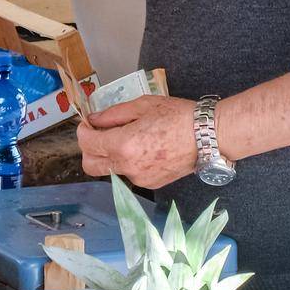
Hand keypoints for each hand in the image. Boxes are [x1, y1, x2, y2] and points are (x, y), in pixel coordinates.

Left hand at [77, 95, 197, 188]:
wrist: (207, 136)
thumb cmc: (177, 115)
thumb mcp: (142, 105)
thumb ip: (113, 114)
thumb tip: (93, 119)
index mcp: (123, 145)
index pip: (87, 144)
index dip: (83, 131)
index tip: (88, 122)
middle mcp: (127, 167)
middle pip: (90, 165)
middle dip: (88, 149)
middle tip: (99, 132)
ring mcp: (139, 179)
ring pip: (110, 169)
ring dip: (109, 155)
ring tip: (127, 136)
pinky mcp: (150, 184)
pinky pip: (129, 173)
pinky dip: (127, 161)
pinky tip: (143, 147)